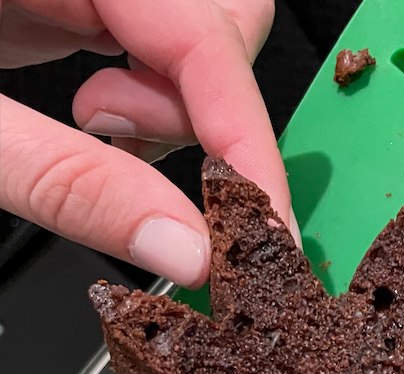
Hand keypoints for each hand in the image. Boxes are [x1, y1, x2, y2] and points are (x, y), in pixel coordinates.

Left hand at [0, 0, 298, 288]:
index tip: (266, 222)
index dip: (246, 133)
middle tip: (138, 153)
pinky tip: (103, 130)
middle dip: (208, 109)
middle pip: (220, 22)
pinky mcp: (68, 5)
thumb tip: (183, 249)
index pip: (202, 31)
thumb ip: (65, 183)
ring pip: (197, 41)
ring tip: (104, 137)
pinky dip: (150, 108)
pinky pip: (154, 51)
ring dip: (174, 111)